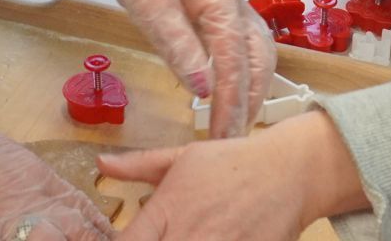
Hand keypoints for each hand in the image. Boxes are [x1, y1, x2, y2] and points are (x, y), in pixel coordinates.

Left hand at [81, 0, 274, 138]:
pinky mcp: (226, 14)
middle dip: (249, 104)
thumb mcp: (150, 6)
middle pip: (258, 63)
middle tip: (233, 141)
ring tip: (240, 124)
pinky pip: (249, 49)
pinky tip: (238, 94)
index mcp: (221, 4)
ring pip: (260, 57)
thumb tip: (203, 89)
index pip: (234, 64)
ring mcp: (236, 9)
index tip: (224, 136)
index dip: (232, 102)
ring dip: (255, 92)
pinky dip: (249, 76)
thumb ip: (178, 45)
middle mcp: (238, 7)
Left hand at [98, 112, 370, 239]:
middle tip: (164, 235)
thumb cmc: (231, 162)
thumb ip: (139, 166)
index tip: (129, 240)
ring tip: (189, 234)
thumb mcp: (183, 157)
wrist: (287, 172)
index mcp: (167, 209)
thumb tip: (102, 165)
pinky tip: (216, 238)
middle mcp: (187, 235)